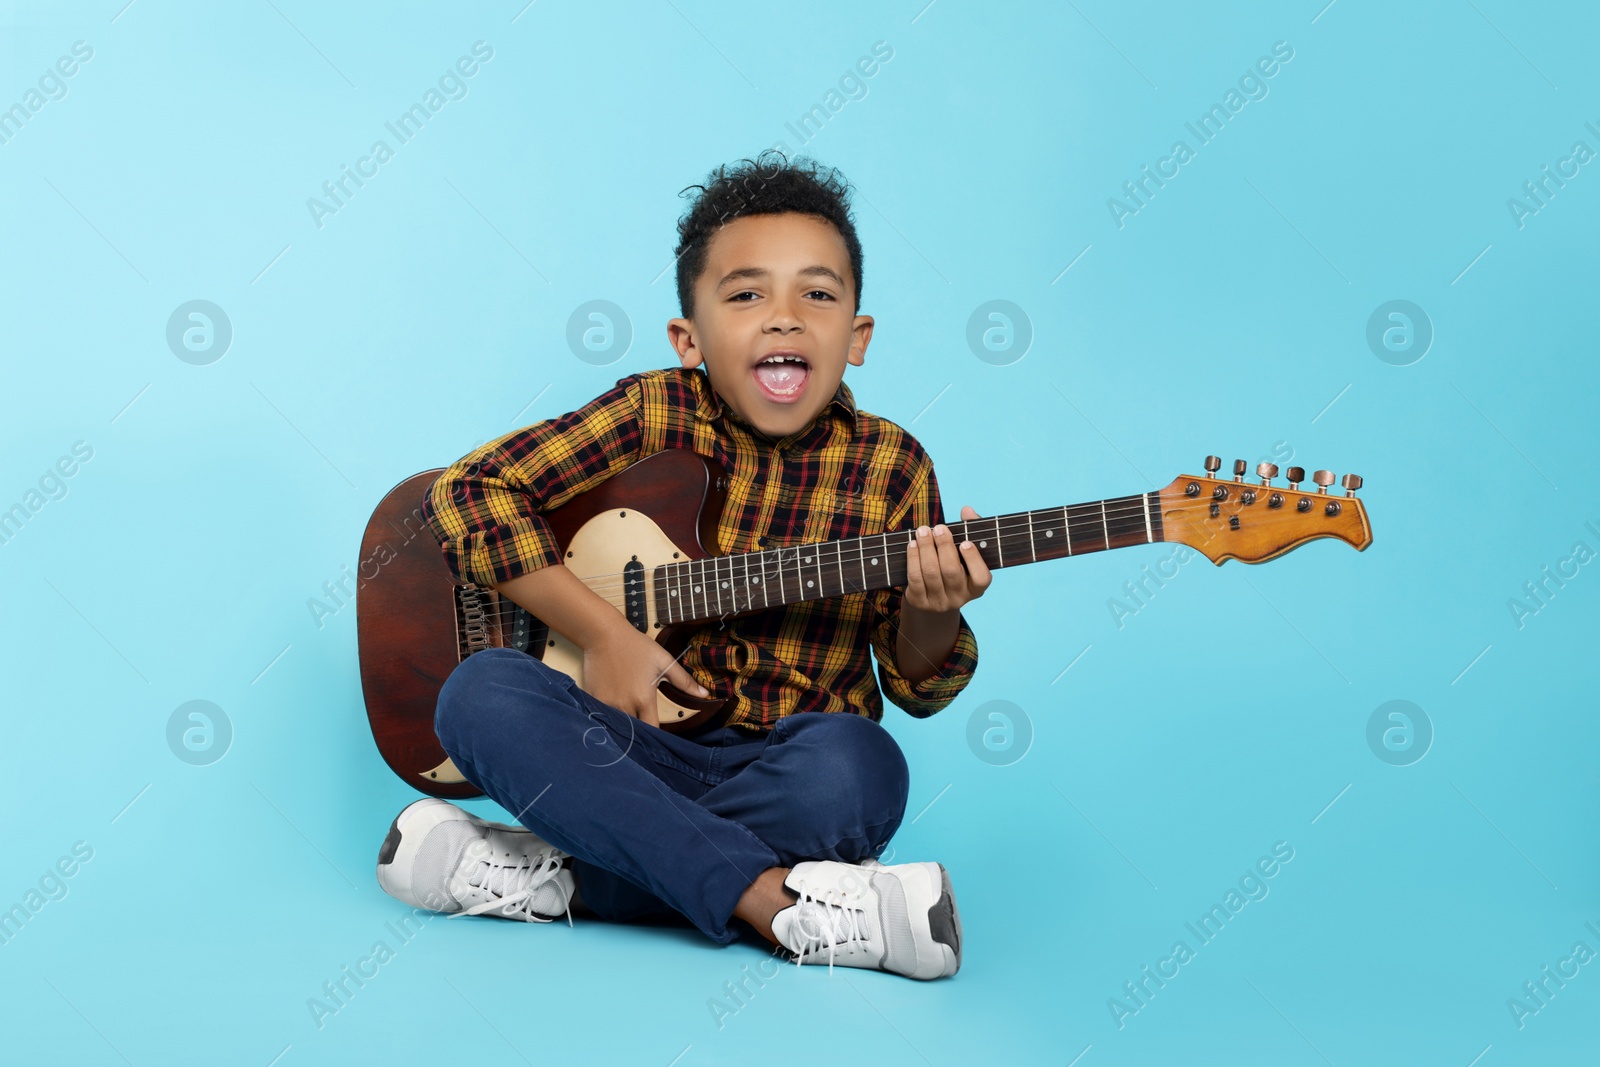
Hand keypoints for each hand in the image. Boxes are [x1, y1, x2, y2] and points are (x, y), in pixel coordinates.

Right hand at [581, 624, 708, 727]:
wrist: (604, 635)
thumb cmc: (636, 646)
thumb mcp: (664, 661)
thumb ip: (684, 681)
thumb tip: (705, 695)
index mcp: (644, 699)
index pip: (652, 730)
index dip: (657, 735)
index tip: (660, 735)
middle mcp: (624, 705)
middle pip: (634, 731)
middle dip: (640, 733)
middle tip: (644, 729)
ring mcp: (606, 704)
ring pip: (618, 726)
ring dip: (624, 725)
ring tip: (629, 721)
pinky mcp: (594, 700)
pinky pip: (603, 716)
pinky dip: (609, 717)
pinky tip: (614, 711)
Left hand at [903, 505, 992, 612]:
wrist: (930, 597)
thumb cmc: (952, 566)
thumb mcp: (964, 553)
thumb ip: (969, 529)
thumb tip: (967, 510)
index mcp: (976, 588)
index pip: (981, 578)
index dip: (974, 560)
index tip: (965, 543)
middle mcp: (959, 598)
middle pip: (951, 571)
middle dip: (944, 546)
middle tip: (938, 528)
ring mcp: (938, 602)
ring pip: (931, 573)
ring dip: (925, 548)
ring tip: (923, 530)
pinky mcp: (919, 601)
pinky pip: (915, 578)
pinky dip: (913, 558)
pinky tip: (912, 544)